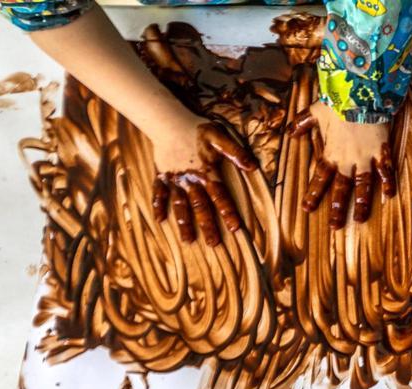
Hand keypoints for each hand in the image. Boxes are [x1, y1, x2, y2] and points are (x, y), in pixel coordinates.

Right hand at [151, 112, 257, 245]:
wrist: (167, 120)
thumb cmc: (196, 129)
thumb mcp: (219, 136)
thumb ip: (235, 152)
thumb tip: (253, 166)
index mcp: (206, 172)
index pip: (220, 196)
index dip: (229, 212)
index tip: (236, 229)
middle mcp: (191, 179)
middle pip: (200, 206)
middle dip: (207, 226)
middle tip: (214, 244)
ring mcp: (175, 179)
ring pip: (180, 205)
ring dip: (184, 223)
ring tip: (188, 241)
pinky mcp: (162, 175)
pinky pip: (159, 193)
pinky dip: (158, 205)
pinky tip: (159, 220)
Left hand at [288, 101, 396, 228]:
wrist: (360, 93)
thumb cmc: (338, 101)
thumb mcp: (315, 110)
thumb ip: (302, 123)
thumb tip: (289, 132)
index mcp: (331, 152)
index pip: (320, 178)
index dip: (314, 194)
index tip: (307, 208)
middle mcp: (347, 159)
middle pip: (341, 188)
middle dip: (336, 208)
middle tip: (334, 226)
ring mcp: (366, 157)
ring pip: (363, 185)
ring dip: (361, 204)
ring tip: (359, 219)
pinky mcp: (381, 151)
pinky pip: (385, 170)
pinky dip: (388, 183)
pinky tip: (389, 196)